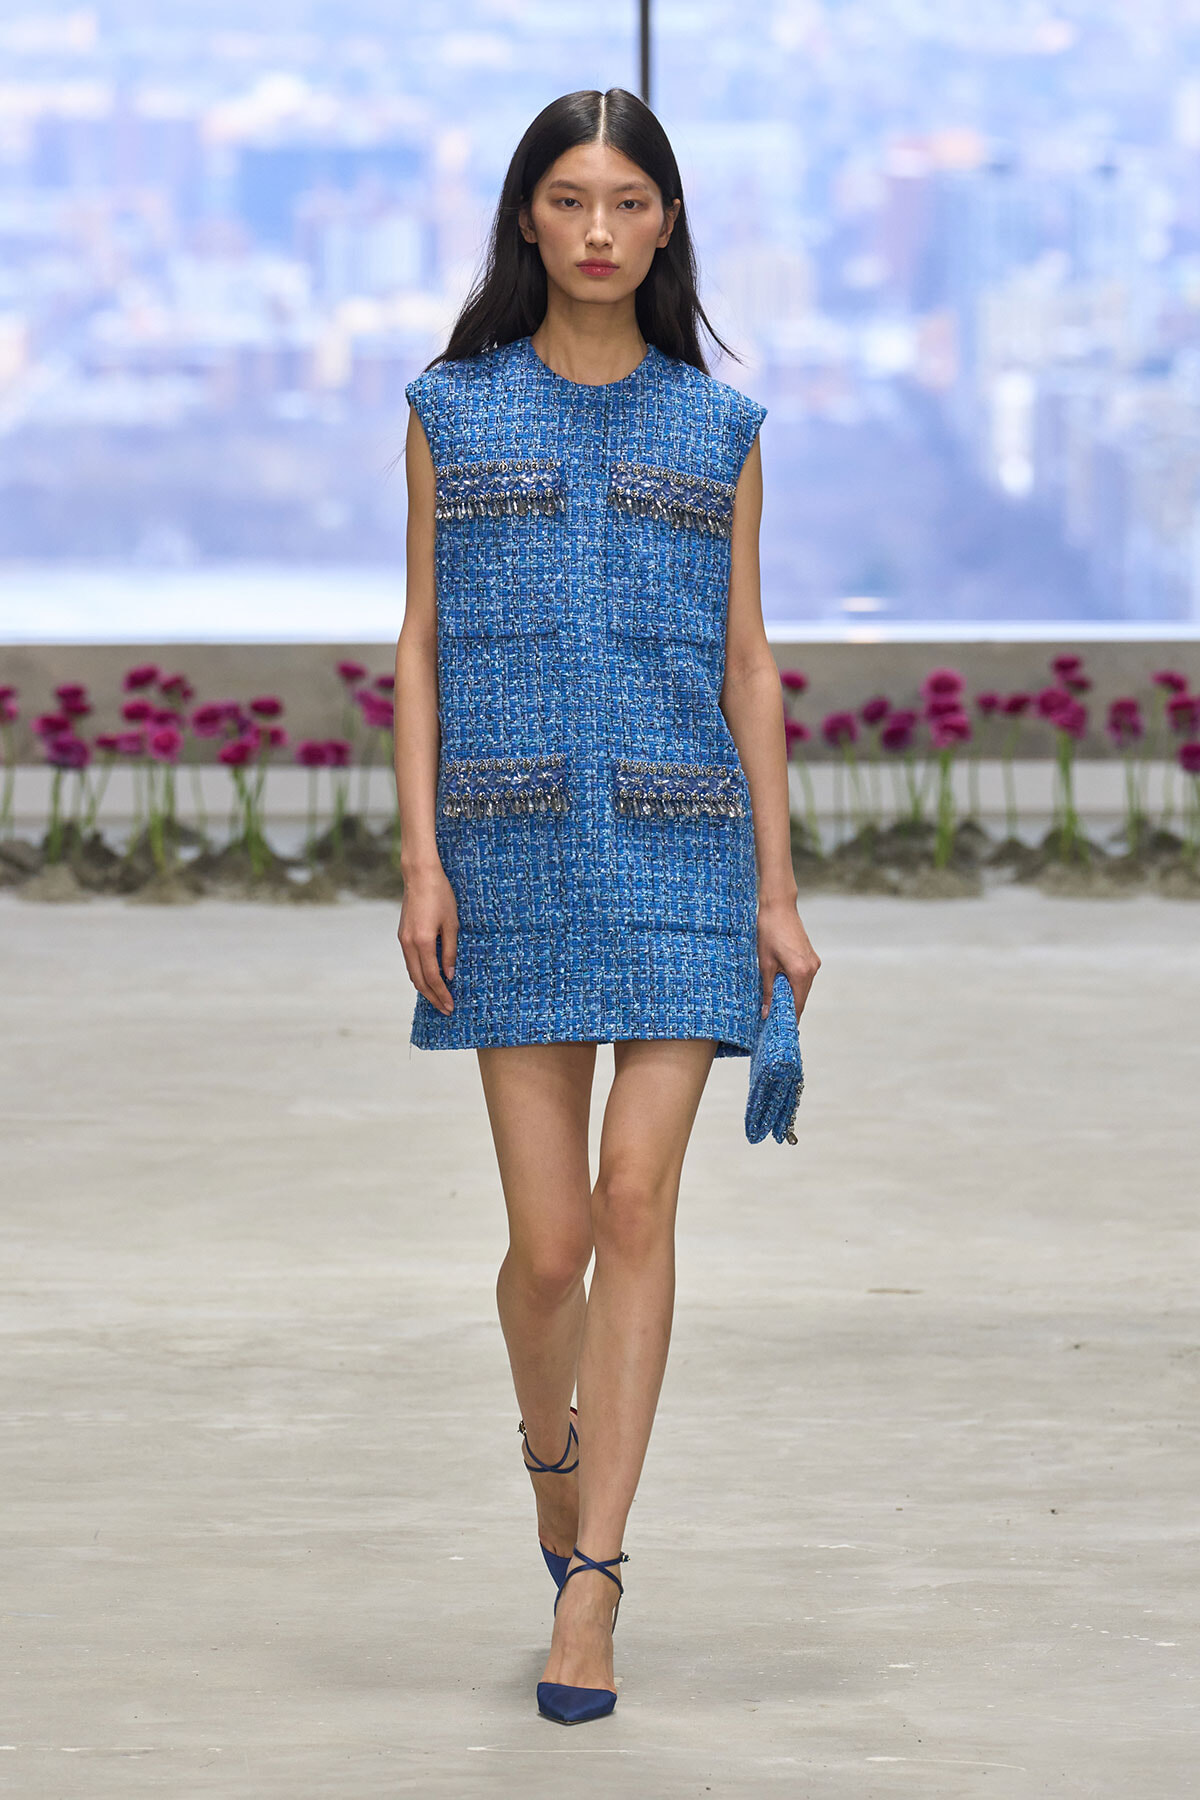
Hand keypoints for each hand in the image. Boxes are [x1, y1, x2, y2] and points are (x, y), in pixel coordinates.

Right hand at [398, 864, 458, 1014]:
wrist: (419, 876)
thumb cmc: (441, 896)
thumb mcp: (452, 924)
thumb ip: (450, 951)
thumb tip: (449, 976)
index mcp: (423, 942)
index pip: (433, 977)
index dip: (442, 994)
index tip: (450, 1006)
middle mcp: (409, 944)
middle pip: (419, 980)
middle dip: (432, 997)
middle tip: (445, 1009)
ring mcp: (403, 940)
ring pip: (412, 972)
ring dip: (424, 988)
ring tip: (438, 999)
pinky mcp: (402, 936)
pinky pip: (410, 962)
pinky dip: (419, 974)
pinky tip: (428, 979)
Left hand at [757, 896, 820, 1022]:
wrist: (778, 907)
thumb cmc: (768, 932)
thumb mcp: (764, 964)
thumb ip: (768, 990)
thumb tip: (766, 1012)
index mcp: (801, 973)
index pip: (797, 1005)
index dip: (789, 1019)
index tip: (781, 1031)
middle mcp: (812, 969)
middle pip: (801, 998)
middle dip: (789, 1009)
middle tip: (774, 1021)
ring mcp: (814, 962)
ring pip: (803, 988)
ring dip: (791, 996)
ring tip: (775, 1006)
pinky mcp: (811, 956)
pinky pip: (804, 977)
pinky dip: (794, 984)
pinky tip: (781, 987)